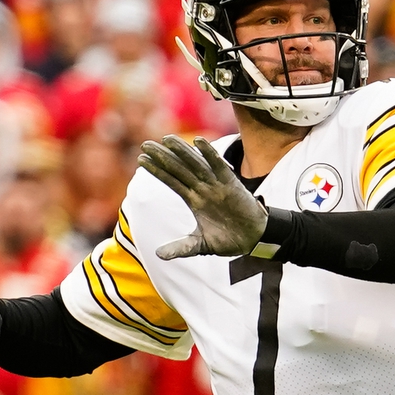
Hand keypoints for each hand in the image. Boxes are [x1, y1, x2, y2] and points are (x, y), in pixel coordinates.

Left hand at [137, 136, 266, 259]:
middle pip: (179, 169)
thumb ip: (181, 247)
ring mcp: (216, 185)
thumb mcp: (200, 245)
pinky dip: (210, 154)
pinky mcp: (231, 184)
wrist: (253, 241)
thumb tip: (158, 255)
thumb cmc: (228, 240)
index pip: (172, 181)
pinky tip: (199, 141)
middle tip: (145, 145)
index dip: (157, 171)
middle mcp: (202, 189)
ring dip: (182, 151)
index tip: (141, 160)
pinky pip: (218, 166)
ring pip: (195, 164)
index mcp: (194, 200)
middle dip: (163, 157)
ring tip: (166, 139)